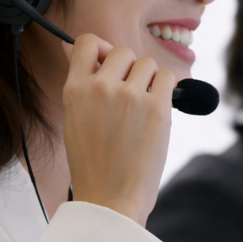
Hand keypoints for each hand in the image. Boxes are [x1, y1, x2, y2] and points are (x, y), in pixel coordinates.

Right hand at [62, 33, 173, 226]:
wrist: (111, 199)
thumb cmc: (93, 164)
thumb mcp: (74, 119)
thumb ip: (79, 84)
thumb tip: (73, 47)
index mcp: (74, 89)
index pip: (87, 42)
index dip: (101, 50)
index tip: (108, 65)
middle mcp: (101, 87)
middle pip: (123, 51)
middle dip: (129, 70)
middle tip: (129, 98)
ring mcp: (130, 96)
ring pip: (148, 64)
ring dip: (150, 81)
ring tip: (142, 110)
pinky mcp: (157, 108)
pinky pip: (169, 79)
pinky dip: (167, 90)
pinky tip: (158, 111)